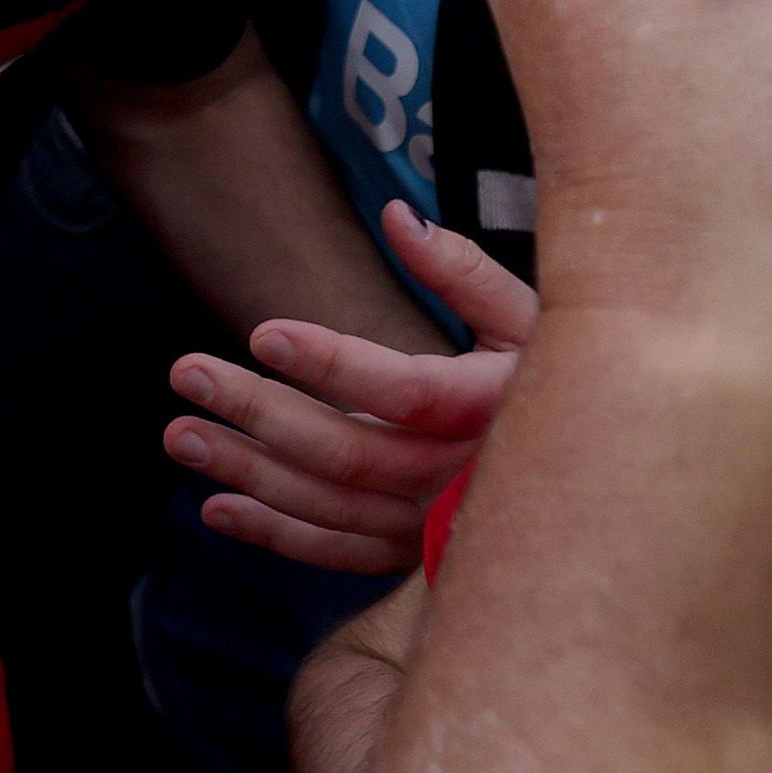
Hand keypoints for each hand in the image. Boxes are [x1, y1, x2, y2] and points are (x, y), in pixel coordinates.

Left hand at [165, 202, 534, 569]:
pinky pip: (336, 552)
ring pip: (329, 504)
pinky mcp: (411, 555)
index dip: (332, 363)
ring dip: (249, 472)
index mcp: (489, 408)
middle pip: (348, 451)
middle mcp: (457, 477)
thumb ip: (462, 269)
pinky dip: (274, 534)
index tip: (263, 333)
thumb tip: (396, 217)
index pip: (403, 390)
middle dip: (260, 412)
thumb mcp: (529, 316)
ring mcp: (431, 525)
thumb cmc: (548, 378)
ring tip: (181, 434)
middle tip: (188, 374)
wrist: (590, 480)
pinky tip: (216, 507)